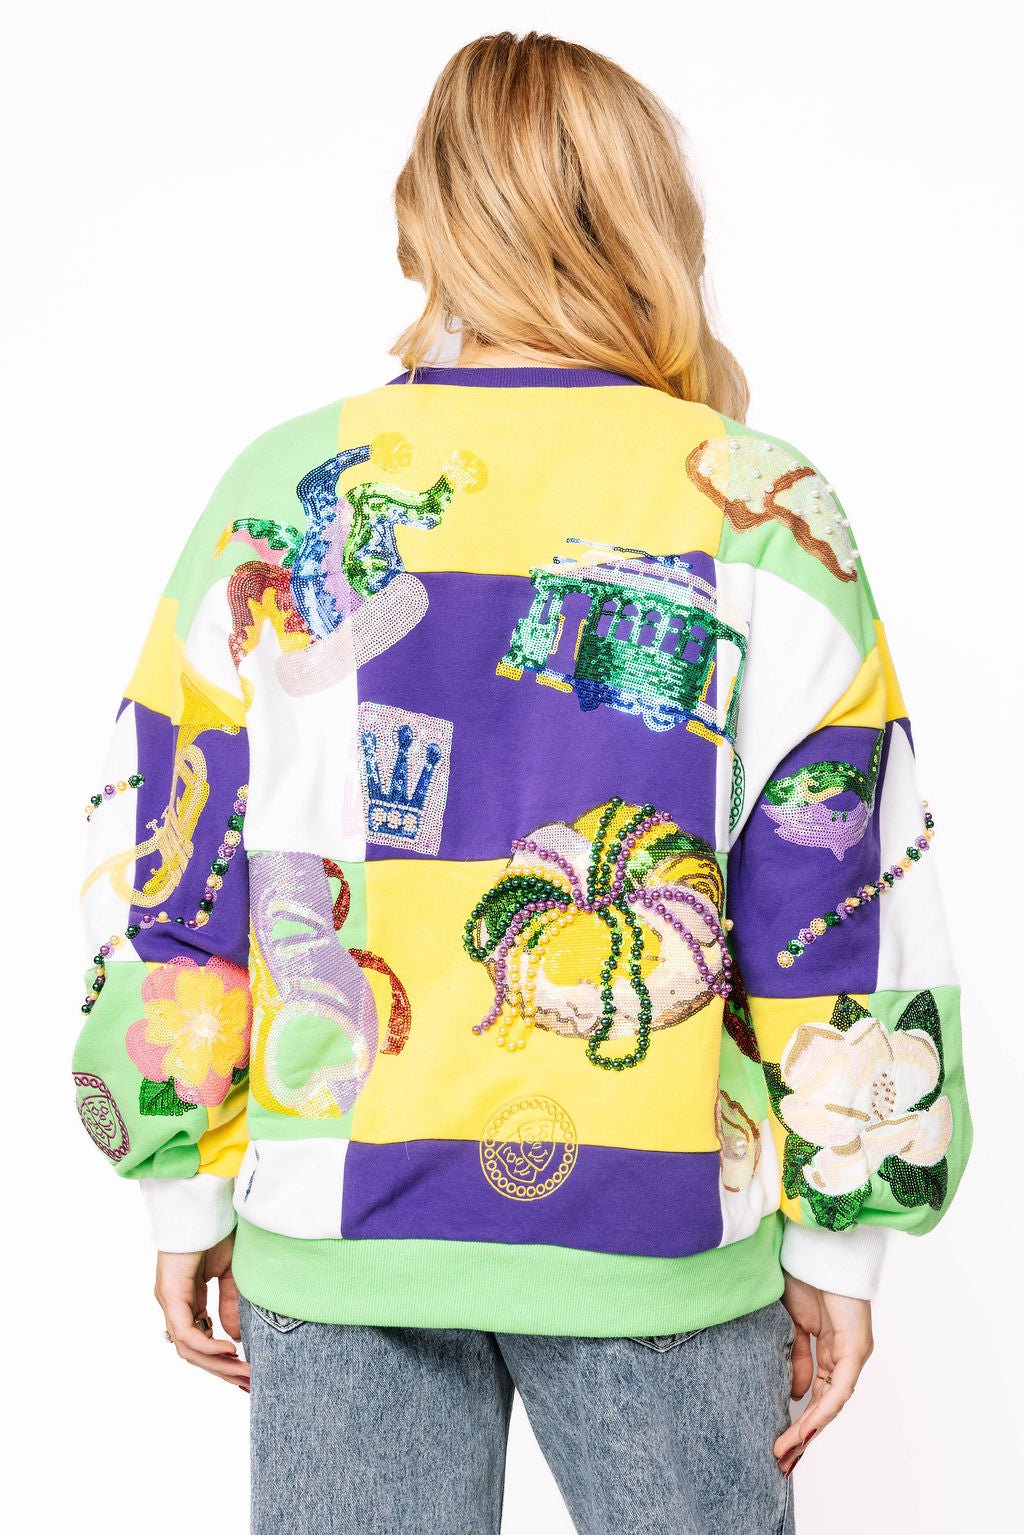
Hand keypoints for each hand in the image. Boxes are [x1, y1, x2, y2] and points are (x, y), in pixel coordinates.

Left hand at [155, 1232, 250, 1390]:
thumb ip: (230, 1305)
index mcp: (187, 1300)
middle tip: (247, 1383)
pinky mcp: (171, 1294)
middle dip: (221, 1371)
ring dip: (216, 1364)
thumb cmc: (218, 1231)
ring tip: (242, 1372)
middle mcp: (175, 1305)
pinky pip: (186, 1331)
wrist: (206, 1205)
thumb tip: (233, 1338)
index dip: (221, 1362)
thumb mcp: (232, 1274)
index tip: (246, 1373)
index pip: (200, 1342)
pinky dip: (207, 1345)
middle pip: (193, 1352)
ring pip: (187, 1348)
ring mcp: (170, 1300)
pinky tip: (228, 1351)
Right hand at [774, 1271, 873, 1476]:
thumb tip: (795, 1396)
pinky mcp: (855, 1349)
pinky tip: (805, 1428)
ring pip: (831, 1403)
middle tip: (783, 1461)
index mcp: (827, 1349)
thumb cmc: (802, 1275)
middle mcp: (843, 1356)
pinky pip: (838, 1388)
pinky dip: (821, 1410)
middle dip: (803, 1436)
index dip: (798, 1419)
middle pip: (824, 1406)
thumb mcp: (791, 1324)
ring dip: (810, 1430)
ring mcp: (851, 1354)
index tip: (778, 1442)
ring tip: (788, 1452)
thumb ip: (796, 1358)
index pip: (814, 1393)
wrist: (816, 1248)